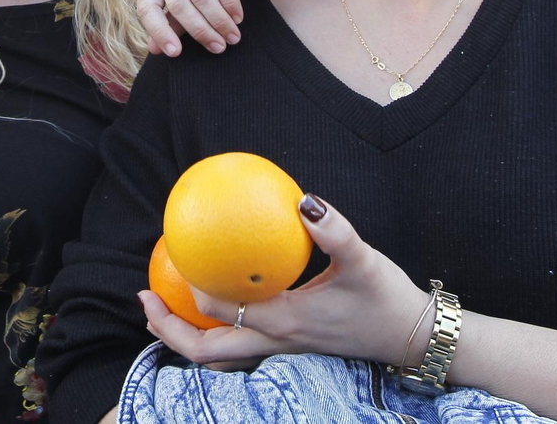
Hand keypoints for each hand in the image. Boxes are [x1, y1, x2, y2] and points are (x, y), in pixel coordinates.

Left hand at [137, 0, 263, 56]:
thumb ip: (174, 23)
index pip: (147, 6)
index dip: (159, 31)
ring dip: (218, 20)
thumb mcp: (193, 2)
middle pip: (177, 2)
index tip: (175, 53)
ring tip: (232, 36)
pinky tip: (237, 17)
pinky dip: (229, 3)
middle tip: (218, 47)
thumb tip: (154, 49)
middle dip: (199, 30)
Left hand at [138, 195, 430, 369]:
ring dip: (185, 339)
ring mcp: (281, 350)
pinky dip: (215, 332)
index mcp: (286, 320)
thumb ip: (334, 230)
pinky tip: (212, 304)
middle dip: (169, 332)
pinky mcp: (289, 347)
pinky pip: (239, 346)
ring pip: (220, 357)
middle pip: (207, 352)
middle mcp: (277, 342)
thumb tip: (303, 199)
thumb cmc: (386, 296)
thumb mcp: (363, 258)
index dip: (192, 294)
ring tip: (160, 313)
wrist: (412, 336)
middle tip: (143, 301)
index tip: (174, 266)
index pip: (223, 313)